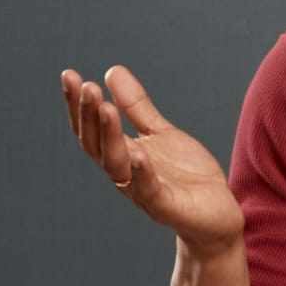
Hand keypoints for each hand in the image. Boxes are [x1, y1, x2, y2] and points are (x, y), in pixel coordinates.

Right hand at [60, 65, 244, 256]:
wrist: (217, 214)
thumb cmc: (186, 175)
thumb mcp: (161, 133)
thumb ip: (136, 107)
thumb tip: (111, 71)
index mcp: (121, 155)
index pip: (91, 129)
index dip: (77, 105)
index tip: (68, 75)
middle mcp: (125, 174)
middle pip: (96, 145)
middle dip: (89, 116)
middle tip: (86, 87)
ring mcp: (143, 191)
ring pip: (116, 165)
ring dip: (110, 137)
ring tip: (106, 108)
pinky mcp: (166, 205)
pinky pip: (149, 189)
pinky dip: (141, 172)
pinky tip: (138, 152)